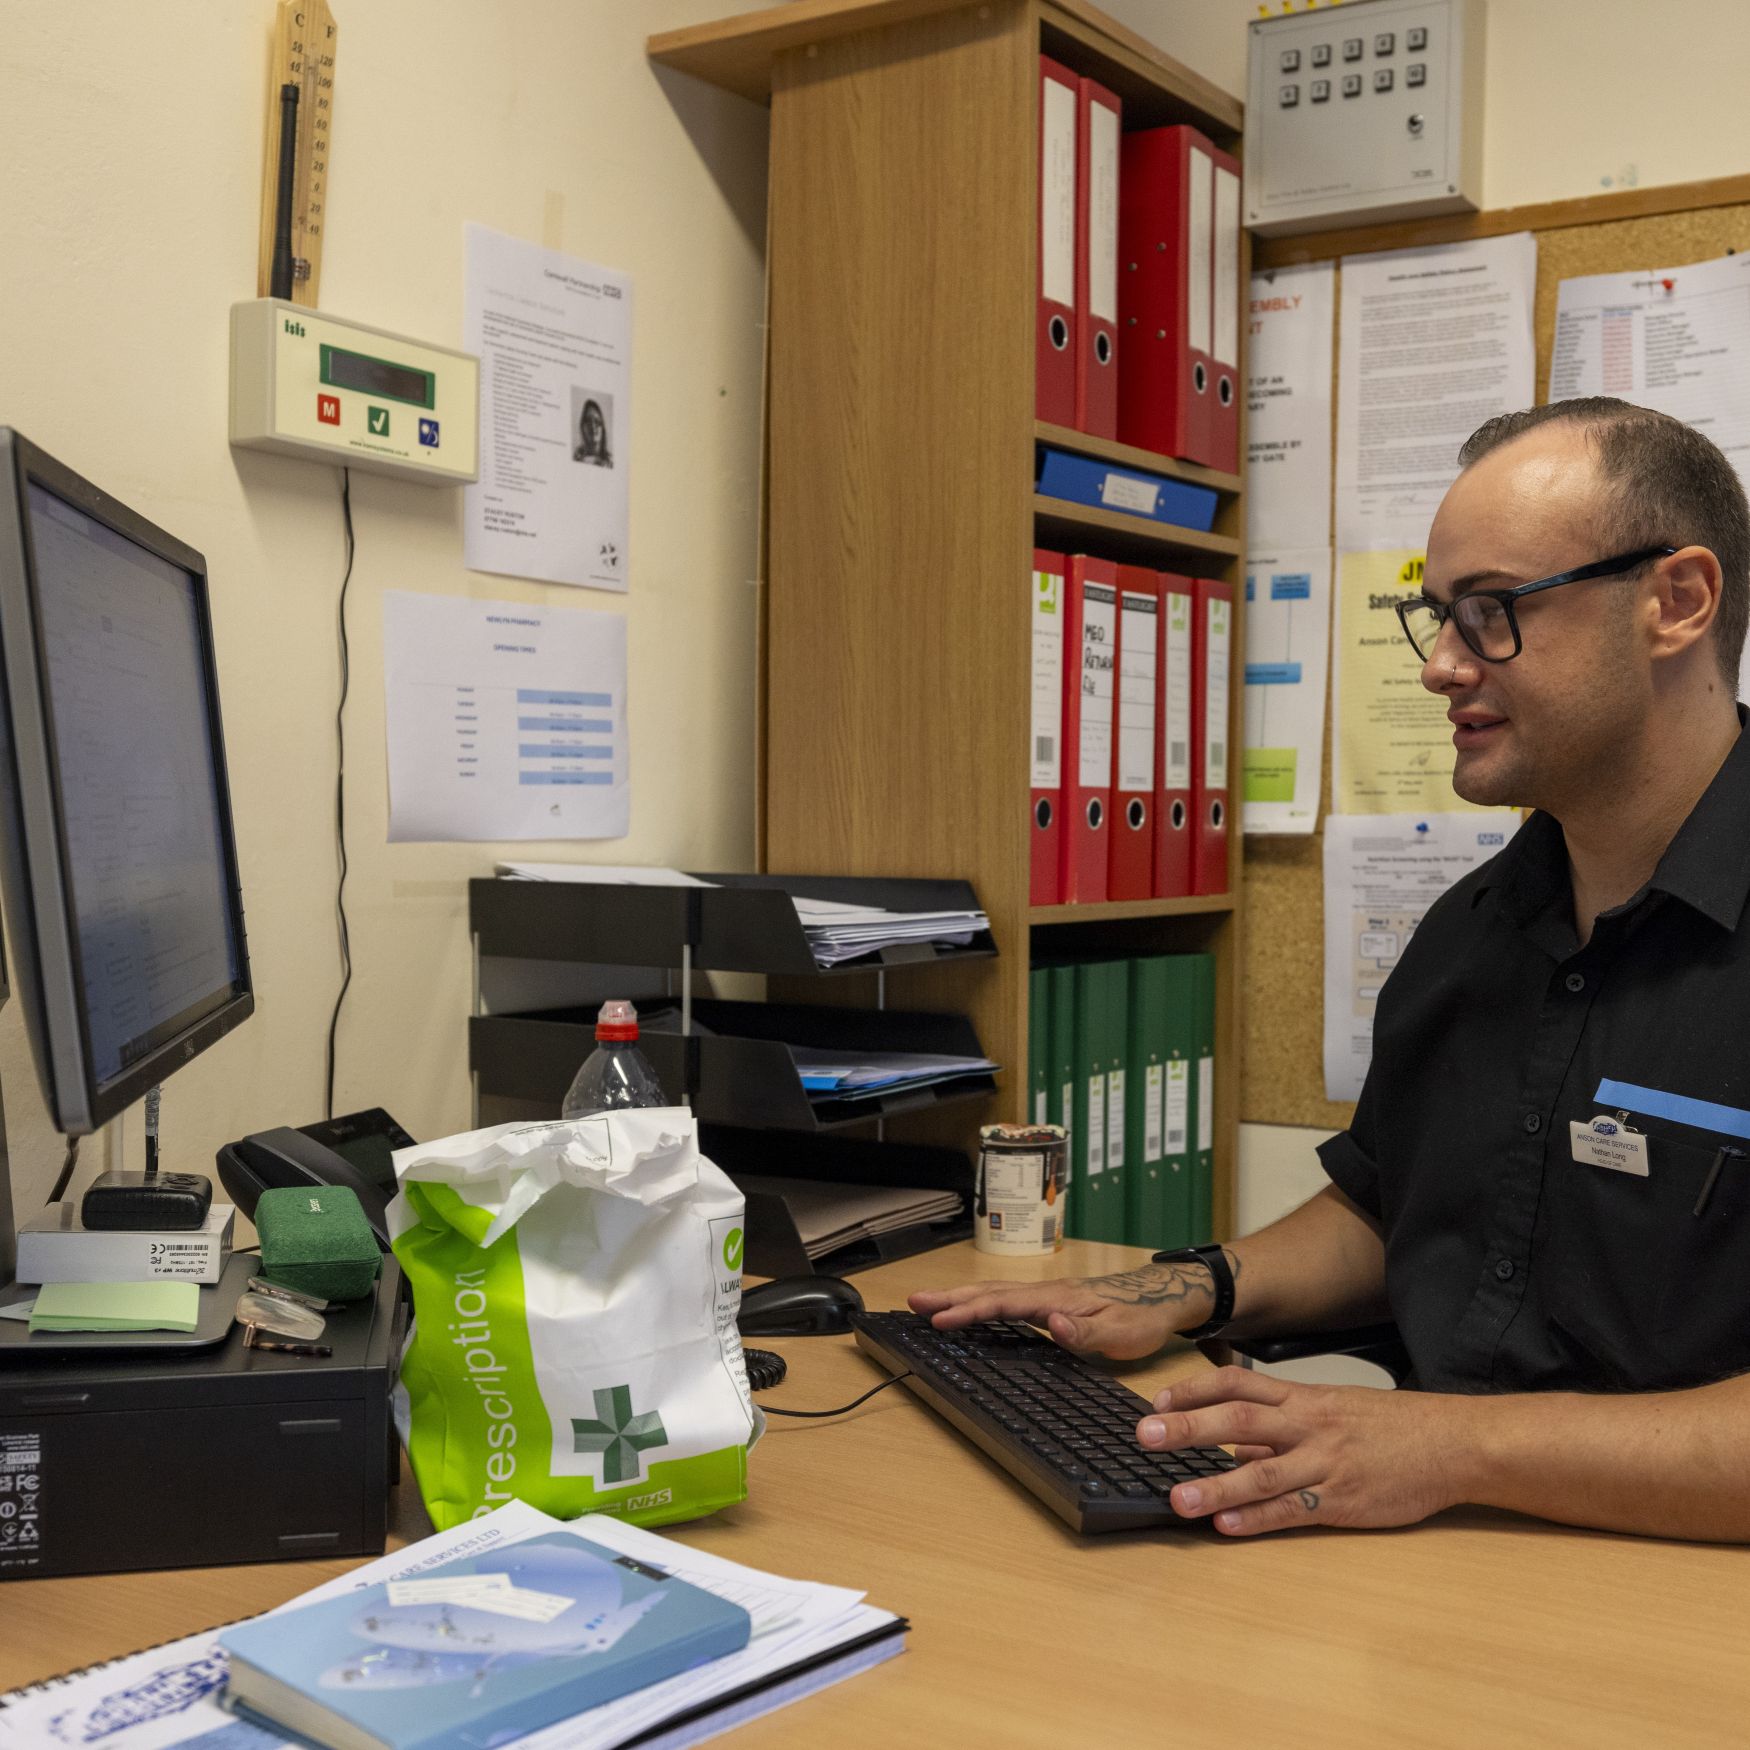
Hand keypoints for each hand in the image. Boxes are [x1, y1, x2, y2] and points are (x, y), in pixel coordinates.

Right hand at [907, 1259, 1220, 1359]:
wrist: (1162, 1295)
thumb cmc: (1142, 1317)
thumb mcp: (1122, 1332)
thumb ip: (1086, 1329)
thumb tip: (1053, 1323)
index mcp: (1056, 1299)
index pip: (1003, 1303)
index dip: (969, 1311)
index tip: (938, 1318)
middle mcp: (1046, 1292)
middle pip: (989, 1291)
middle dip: (949, 1297)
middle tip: (912, 1300)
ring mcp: (1046, 1294)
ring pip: (995, 1292)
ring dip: (959, 1296)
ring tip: (927, 1302)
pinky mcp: (1050, 1301)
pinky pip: (1006, 1299)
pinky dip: (979, 1300)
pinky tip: (969, 1308)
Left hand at [1138, 1366, 1469, 1534]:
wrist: (1449, 1443)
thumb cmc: (1387, 1426)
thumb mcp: (1331, 1409)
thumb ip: (1281, 1423)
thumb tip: (1233, 1441)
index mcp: (1302, 1397)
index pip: (1236, 1383)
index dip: (1193, 1390)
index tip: (1156, 1402)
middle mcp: (1307, 1425)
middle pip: (1239, 1419)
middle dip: (1188, 1428)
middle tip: (1146, 1437)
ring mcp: (1325, 1463)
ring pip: (1262, 1471)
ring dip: (1216, 1485)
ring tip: (1178, 1498)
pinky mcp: (1343, 1501)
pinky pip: (1294, 1510)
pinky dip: (1259, 1519)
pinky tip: (1228, 1527)